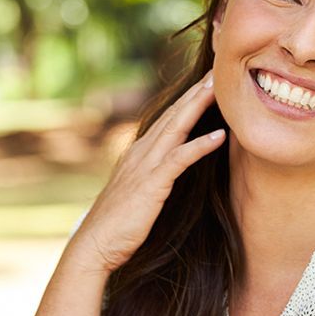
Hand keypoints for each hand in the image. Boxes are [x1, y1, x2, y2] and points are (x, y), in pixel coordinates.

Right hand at [68, 70, 224, 273]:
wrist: (94, 246)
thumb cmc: (117, 226)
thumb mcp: (136, 194)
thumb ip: (151, 178)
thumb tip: (166, 173)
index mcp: (138, 154)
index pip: (167, 119)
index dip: (187, 99)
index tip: (207, 82)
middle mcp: (141, 153)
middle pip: (174, 114)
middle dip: (196, 91)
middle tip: (218, 69)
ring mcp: (145, 166)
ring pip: (176, 127)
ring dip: (198, 105)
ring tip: (220, 87)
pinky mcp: (152, 184)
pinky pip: (180, 159)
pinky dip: (200, 145)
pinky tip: (220, 135)